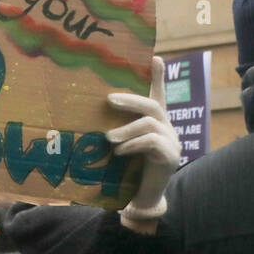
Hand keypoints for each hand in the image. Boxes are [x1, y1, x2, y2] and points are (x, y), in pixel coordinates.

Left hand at [107, 56, 179, 230]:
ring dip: (126, 129)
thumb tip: (81, 113)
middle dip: (130, 100)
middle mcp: (166, 128)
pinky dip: (132, 145)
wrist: (139, 197)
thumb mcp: (117, 144)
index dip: (158, 77)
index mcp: (154, 122)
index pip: (158, 95)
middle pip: (153, 104)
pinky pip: (152, 142)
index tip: (155, 56)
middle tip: (108, 100)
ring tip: (109, 138)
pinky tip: (119, 152)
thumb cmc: (124, 168)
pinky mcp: (171, 157)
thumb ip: (110, 128)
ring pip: (150, 123)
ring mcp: (172, 142)